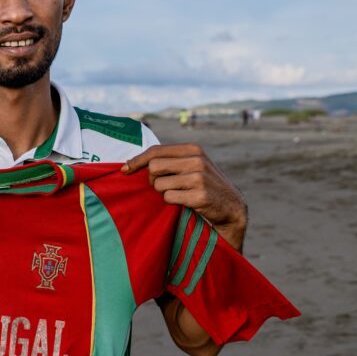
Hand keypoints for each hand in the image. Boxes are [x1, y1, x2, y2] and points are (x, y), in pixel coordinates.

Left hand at [122, 144, 247, 251]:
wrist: (231, 207)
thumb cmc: (204, 185)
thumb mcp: (191, 165)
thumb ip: (169, 160)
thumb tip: (131, 163)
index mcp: (192, 149)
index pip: (155, 151)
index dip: (137, 160)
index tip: (125, 170)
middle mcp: (196, 160)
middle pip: (154, 167)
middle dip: (153, 180)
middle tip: (164, 187)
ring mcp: (199, 177)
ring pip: (160, 184)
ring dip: (164, 193)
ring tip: (179, 194)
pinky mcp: (200, 195)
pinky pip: (169, 198)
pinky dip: (172, 202)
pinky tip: (185, 202)